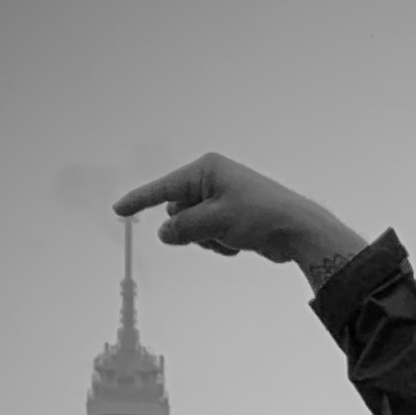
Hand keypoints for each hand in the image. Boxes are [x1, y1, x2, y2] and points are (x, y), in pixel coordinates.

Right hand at [115, 153, 364, 279]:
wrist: (297, 230)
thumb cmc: (260, 216)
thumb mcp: (216, 222)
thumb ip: (184, 227)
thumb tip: (164, 233)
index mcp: (206, 170)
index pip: (164, 187)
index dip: (140, 200)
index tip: (118, 211)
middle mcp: (211, 180)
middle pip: (178, 212)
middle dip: (191, 229)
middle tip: (215, 232)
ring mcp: (221, 199)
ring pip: (193, 229)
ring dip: (207, 240)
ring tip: (232, 237)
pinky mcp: (230, 217)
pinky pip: (209, 236)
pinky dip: (220, 244)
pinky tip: (240, 243)